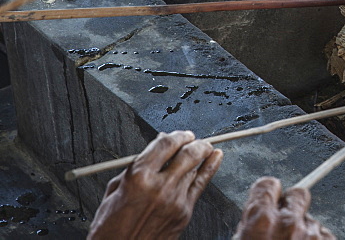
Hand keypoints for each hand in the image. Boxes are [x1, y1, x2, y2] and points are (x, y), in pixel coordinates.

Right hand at [88, 131, 222, 239]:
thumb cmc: (110, 228)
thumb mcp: (112, 193)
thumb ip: (133, 170)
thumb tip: (154, 151)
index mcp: (138, 178)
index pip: (165, 144)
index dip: (177, 135)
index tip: (180, 134)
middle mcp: (160, 186)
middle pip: (187, 153)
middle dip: (193, 141)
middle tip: (194, 138)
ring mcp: (175, 200)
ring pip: (195, 167)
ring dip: (202, 152)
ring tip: (205, 146)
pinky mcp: (184, 213)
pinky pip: (201, 184)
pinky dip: (210, 168)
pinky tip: (216, 158)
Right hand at [235, 177, 335, 239]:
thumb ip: (249, 225)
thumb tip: (254, 216)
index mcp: (261, 222)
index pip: (268, 185)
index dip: (269, 191)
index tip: (271, 195)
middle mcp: (289, 223)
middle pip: (298, 193)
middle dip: (293, 204)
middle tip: (286, 222)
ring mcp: (311, 234)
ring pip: (311, 218)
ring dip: (304, 229)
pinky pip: (324, 234)